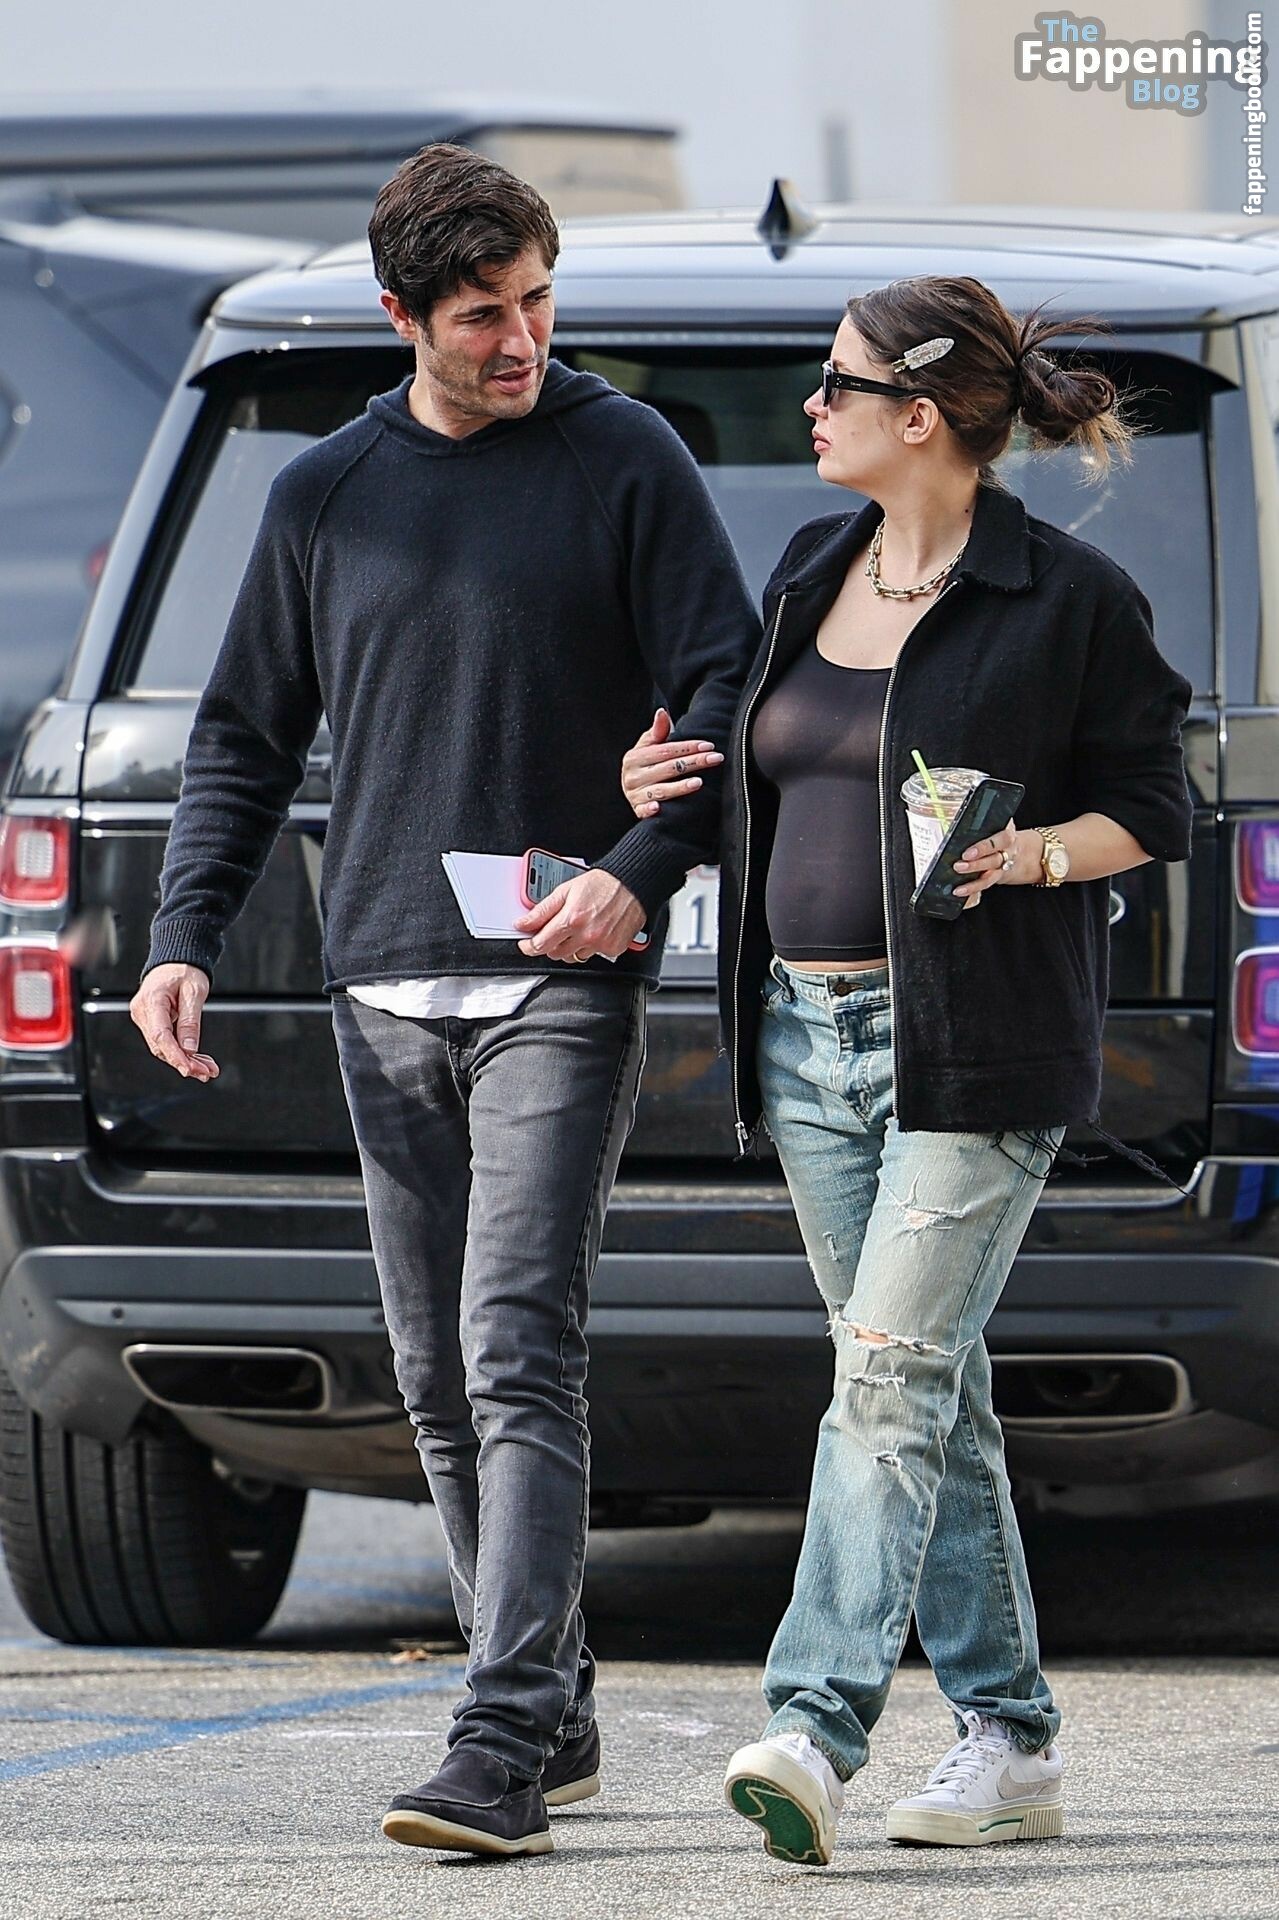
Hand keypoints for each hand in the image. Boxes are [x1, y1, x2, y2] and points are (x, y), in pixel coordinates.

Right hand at [129, 963, 218, 1079]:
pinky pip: (163, 1041)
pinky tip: (196, 1061)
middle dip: (184, 1062)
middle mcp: (143, 1011)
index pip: (161, 1035)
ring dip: (184, 1060)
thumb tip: (190, 1048)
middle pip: (161, 1046)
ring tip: (206, 1069)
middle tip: (207, 1072)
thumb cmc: (184, 969)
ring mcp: (144, 1017)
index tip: (189, 1069)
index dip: (175, 1056)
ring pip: (162, 1047)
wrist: (175, 960)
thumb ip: (190, 1021)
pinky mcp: (150, 1022)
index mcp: (152, 1000)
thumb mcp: (194, 992)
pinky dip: (180, 1052)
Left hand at [514, 869, 645, 961]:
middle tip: (554, 931)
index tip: (526, 944)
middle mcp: (587, 935)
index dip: (529, 946)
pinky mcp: (613, 949)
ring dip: (570, 947)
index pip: (540, 944)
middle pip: (555, 954)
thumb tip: (522, 923)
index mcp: (571, 919)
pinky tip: (593, 932)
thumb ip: (542, 910)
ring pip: (574, 957)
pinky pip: (593, 956)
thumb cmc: (602, 884)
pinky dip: (589, 947)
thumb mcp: (565, 890)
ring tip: (577, 929)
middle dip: (550, 944)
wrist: (632, 885)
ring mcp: (601, 944)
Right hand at [621, 706, 722, 820]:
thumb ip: (657, 731)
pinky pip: (644, 811)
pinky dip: (650, 810)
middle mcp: (633, 776)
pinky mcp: (638, 810)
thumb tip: (662, 712)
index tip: (709, 746)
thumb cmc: (644, 765)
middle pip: (669, 768)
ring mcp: (635, 794)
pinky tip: (659, 808)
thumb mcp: (647, 746)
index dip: (688, 747)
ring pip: (661, 790)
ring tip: (699, 782)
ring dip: (679, 787)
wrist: (630, 789)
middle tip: (716, 759)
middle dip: (694, 762)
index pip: (666, 750)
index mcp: (635, 757)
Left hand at [952, 821, 1027, 898]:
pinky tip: (960, 892)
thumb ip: (992, 824)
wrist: (1036, 856)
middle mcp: (1007, 855)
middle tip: (958, 866)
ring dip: (973, 884)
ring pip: (989, 878)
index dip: (983, 848)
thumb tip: (969, 816)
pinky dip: (972, 890)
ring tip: (958, 888)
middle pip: (992, 861)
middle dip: (975, 865)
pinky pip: (985, 887)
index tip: (968, 853)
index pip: (997, 842)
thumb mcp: (1007, 828)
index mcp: (1008, 839)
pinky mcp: (998, 880)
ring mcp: (1002, 870)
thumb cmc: (1012, 839)